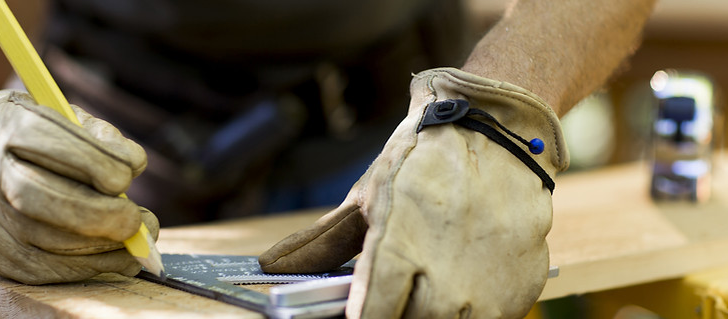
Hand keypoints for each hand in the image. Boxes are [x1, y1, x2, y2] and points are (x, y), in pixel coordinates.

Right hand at [0, 90, 158, 283]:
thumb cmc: (32, 141)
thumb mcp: (60, 116)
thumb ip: (99, 134)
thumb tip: (133, 162)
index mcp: (10, 128)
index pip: (55, 145)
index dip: (99, 162)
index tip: (129, 171)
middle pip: (48, 201)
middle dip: (103, 214)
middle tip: (138, 220)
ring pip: (53, 244)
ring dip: (107, 247)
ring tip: (138, 238)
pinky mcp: (0, 257)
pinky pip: (51, 271)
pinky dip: (93, 266)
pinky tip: (119, 256)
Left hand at [259, 68, 568, 317]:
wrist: (498, 131)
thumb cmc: (425, 158)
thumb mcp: (368, 194)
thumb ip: (323, 242)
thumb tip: (272, 266)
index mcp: (397, 250)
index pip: (370, 317)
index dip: (362, 316)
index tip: (358, 309)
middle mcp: (444, 279)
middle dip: (396, 312)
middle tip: (393, 292)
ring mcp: (487, 289)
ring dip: (431, 313)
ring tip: (425, 284)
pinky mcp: (521, 291)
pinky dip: (468, 311)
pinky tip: (459, 286)